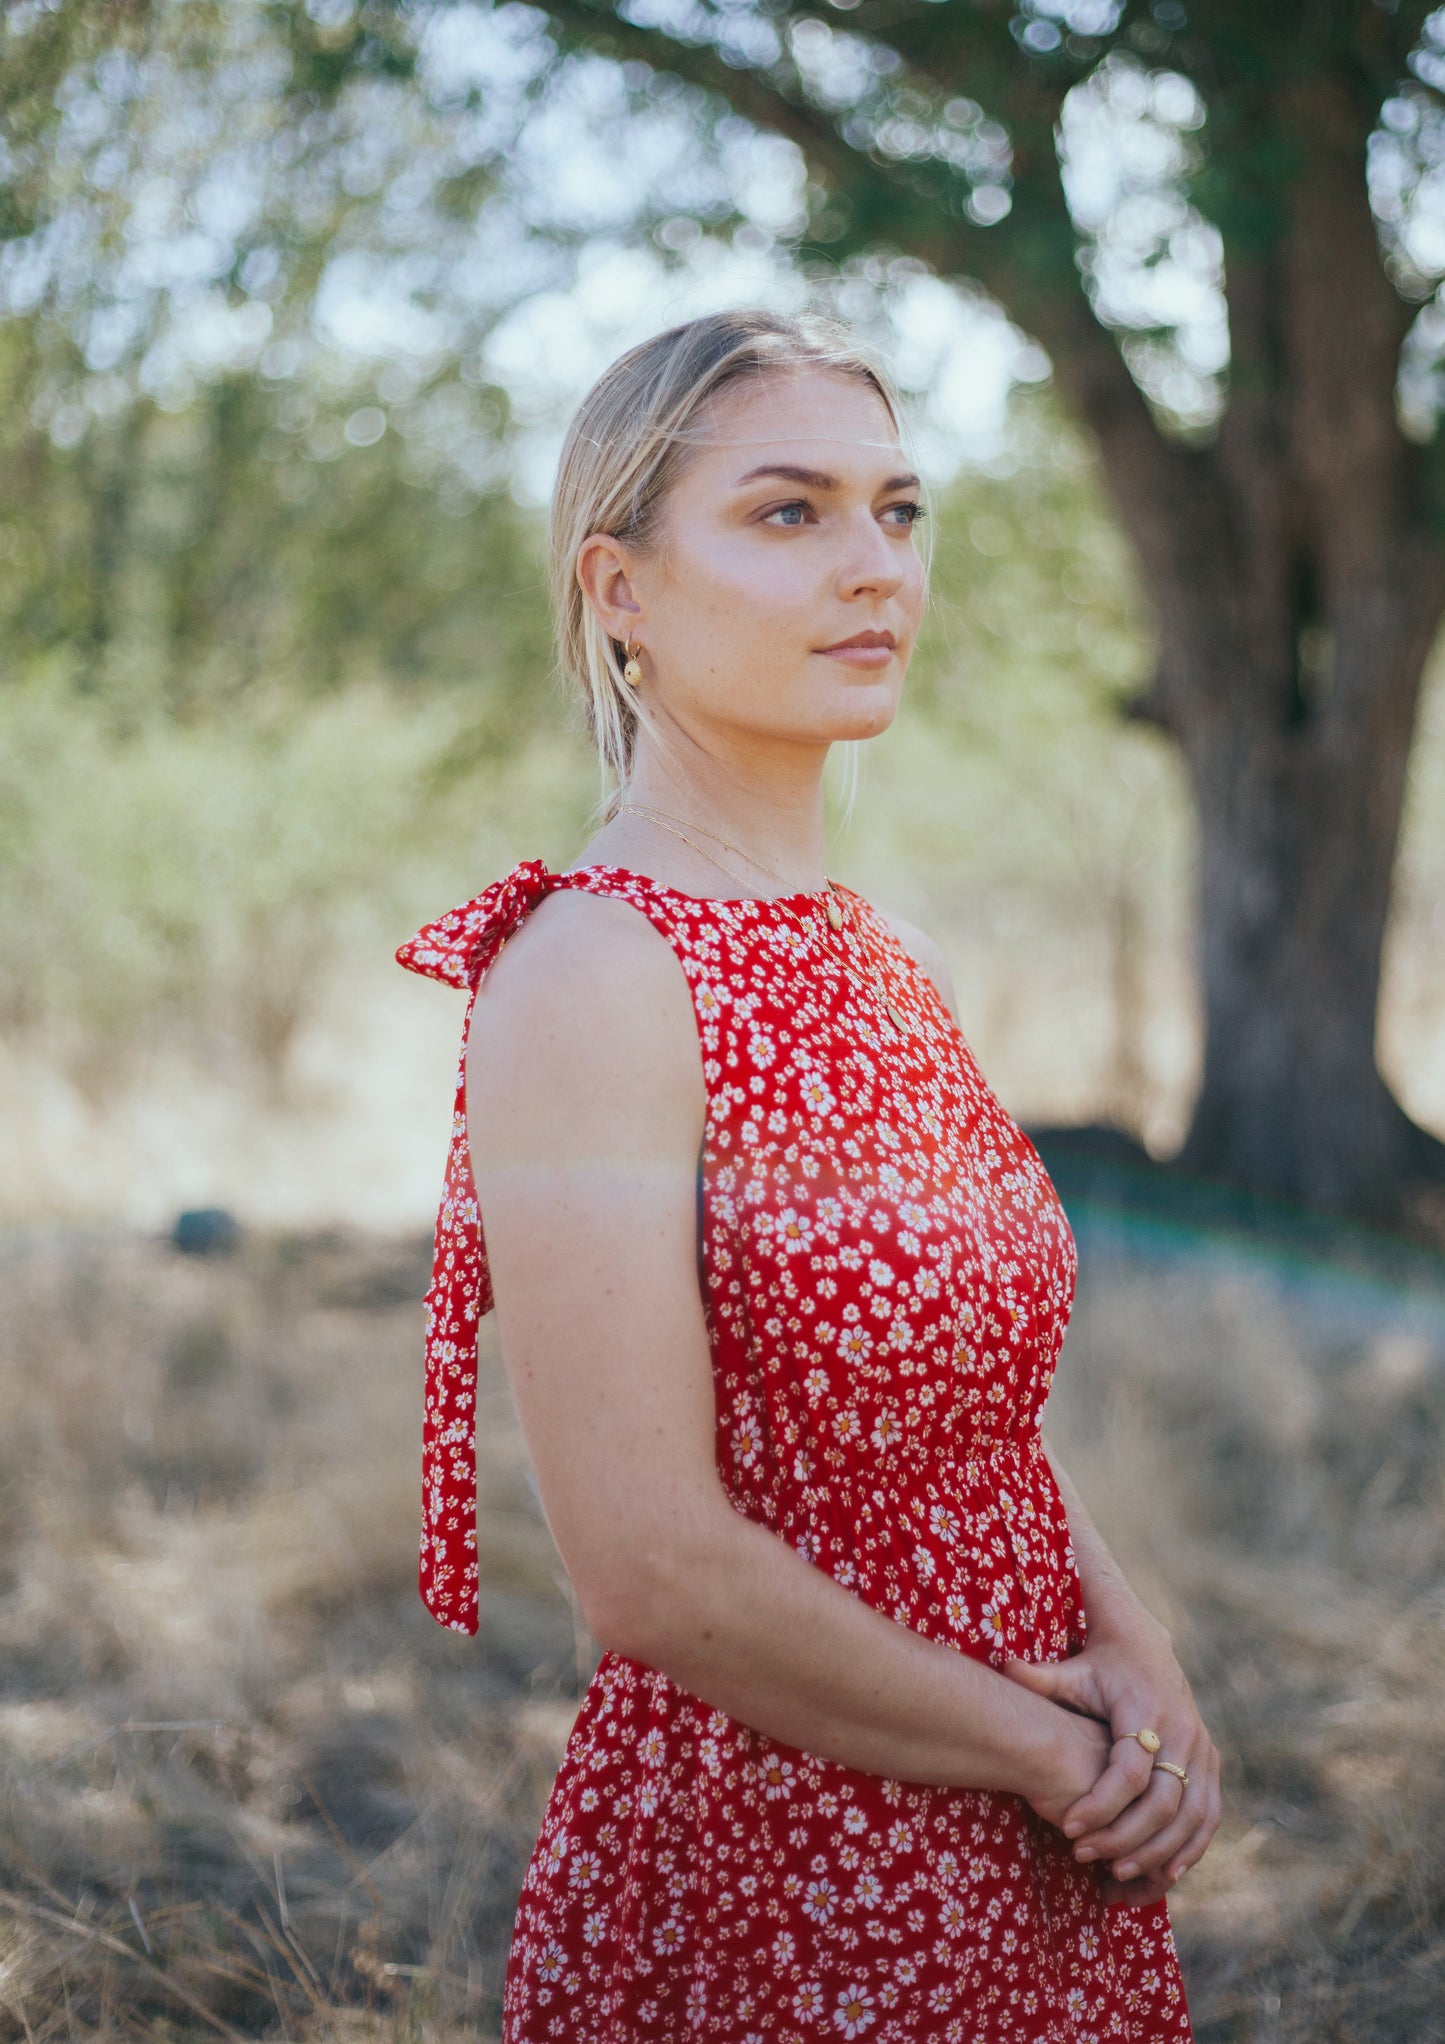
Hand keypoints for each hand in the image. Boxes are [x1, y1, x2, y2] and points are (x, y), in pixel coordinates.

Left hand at [1005, 1619, 1220, 1893]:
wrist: (1146, 1647)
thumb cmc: (1101, 1666)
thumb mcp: (1074, 1671)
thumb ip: (1042, 1678)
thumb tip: (1005, 1666)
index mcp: (1145, 1710)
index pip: (1129, 1771)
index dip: (1100, 1805)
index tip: (1067, 1828)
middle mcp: (1181, 1731)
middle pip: (1163, 1802)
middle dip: (1125, 1837)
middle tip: (1085, 1856)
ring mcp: (1201, 1749)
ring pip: (1191, 1815)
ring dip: (1158, 1851)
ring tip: (1118, 1873)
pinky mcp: (1210, 1762)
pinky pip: (1209, 1814)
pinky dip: (1191, 1847)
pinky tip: (1166, 1874)